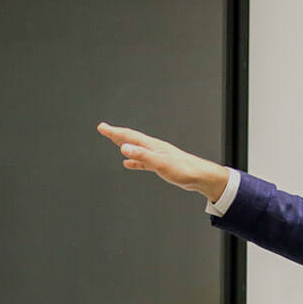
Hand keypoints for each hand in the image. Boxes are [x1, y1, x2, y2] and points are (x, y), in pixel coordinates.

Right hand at [96, 122, 230, 202]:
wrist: (200, 176)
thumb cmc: (184, 169)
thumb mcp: (160, 163)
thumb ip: (142, 156)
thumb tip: (124, 148)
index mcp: (152, 146)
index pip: (129, 136)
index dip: (114, 132)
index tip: (102, 127)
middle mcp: (154, 148)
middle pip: (131, 138)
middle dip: (116, 134)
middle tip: (103, 129)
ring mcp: (157, 155)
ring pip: (136, 148)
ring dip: (123, 145)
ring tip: (114, 142)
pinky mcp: (161, 164)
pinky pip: (142, 161)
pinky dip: (133, 160)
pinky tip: (128, 163)